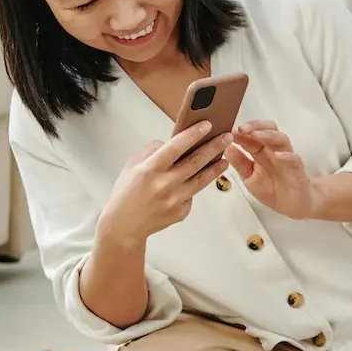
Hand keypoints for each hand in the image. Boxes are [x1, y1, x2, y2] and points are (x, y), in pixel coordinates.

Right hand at [98, 121, 231, 242]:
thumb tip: (174, 143)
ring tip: (224, 158)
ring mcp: (175, 200)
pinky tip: (196, 181)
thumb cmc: (127, 192)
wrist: (124, 225)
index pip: (176, 147)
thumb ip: (153, 150)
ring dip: (215, 168)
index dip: (193, 134)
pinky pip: (192, 195)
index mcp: (150, 169)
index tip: (207, 125)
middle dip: (214, 147)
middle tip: (227, 137)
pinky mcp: (181, 212)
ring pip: (202, 180)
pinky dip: (195, 187)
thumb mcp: (133, 164)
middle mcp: (165, 184)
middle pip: (195, 162)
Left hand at [226, 120, 317, 219]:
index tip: (227, 131)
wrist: (291, 205)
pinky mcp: (296, 168)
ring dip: (268, 135)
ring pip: (280, 138)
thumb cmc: (271, 189)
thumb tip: (226, 148)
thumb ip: (239, 163)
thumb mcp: (249, 177)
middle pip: (267, 129)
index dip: (240, 132)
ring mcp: (286, 157)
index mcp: (261, 151)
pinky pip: (293, 158)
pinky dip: (286, 155)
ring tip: (255, 135)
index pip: (251, 135)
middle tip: (241, 129)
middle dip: (255, 126)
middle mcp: (274, 150)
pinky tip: (277, 155)